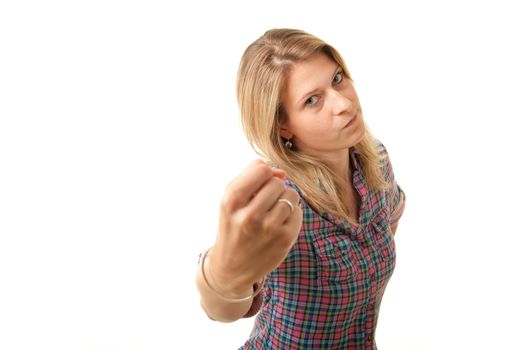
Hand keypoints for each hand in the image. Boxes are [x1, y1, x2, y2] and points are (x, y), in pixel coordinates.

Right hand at [209, 160, 301, 295]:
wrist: (231, 267)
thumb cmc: (233, 226)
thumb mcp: (230, 200)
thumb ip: (251, 177)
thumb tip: (281, 172)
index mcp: (232, 201)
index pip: (262, 169)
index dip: (264, 174)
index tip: (258, 185)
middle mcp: (250, 216)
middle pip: (277, 182)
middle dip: (273, 188)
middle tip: (263, 203)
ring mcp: (269, 229)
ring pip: (291, 195)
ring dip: (284, 200)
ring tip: (271, 213)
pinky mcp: (284, 239)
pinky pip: (298, 211)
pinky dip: (291, 215)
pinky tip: (278, 225)